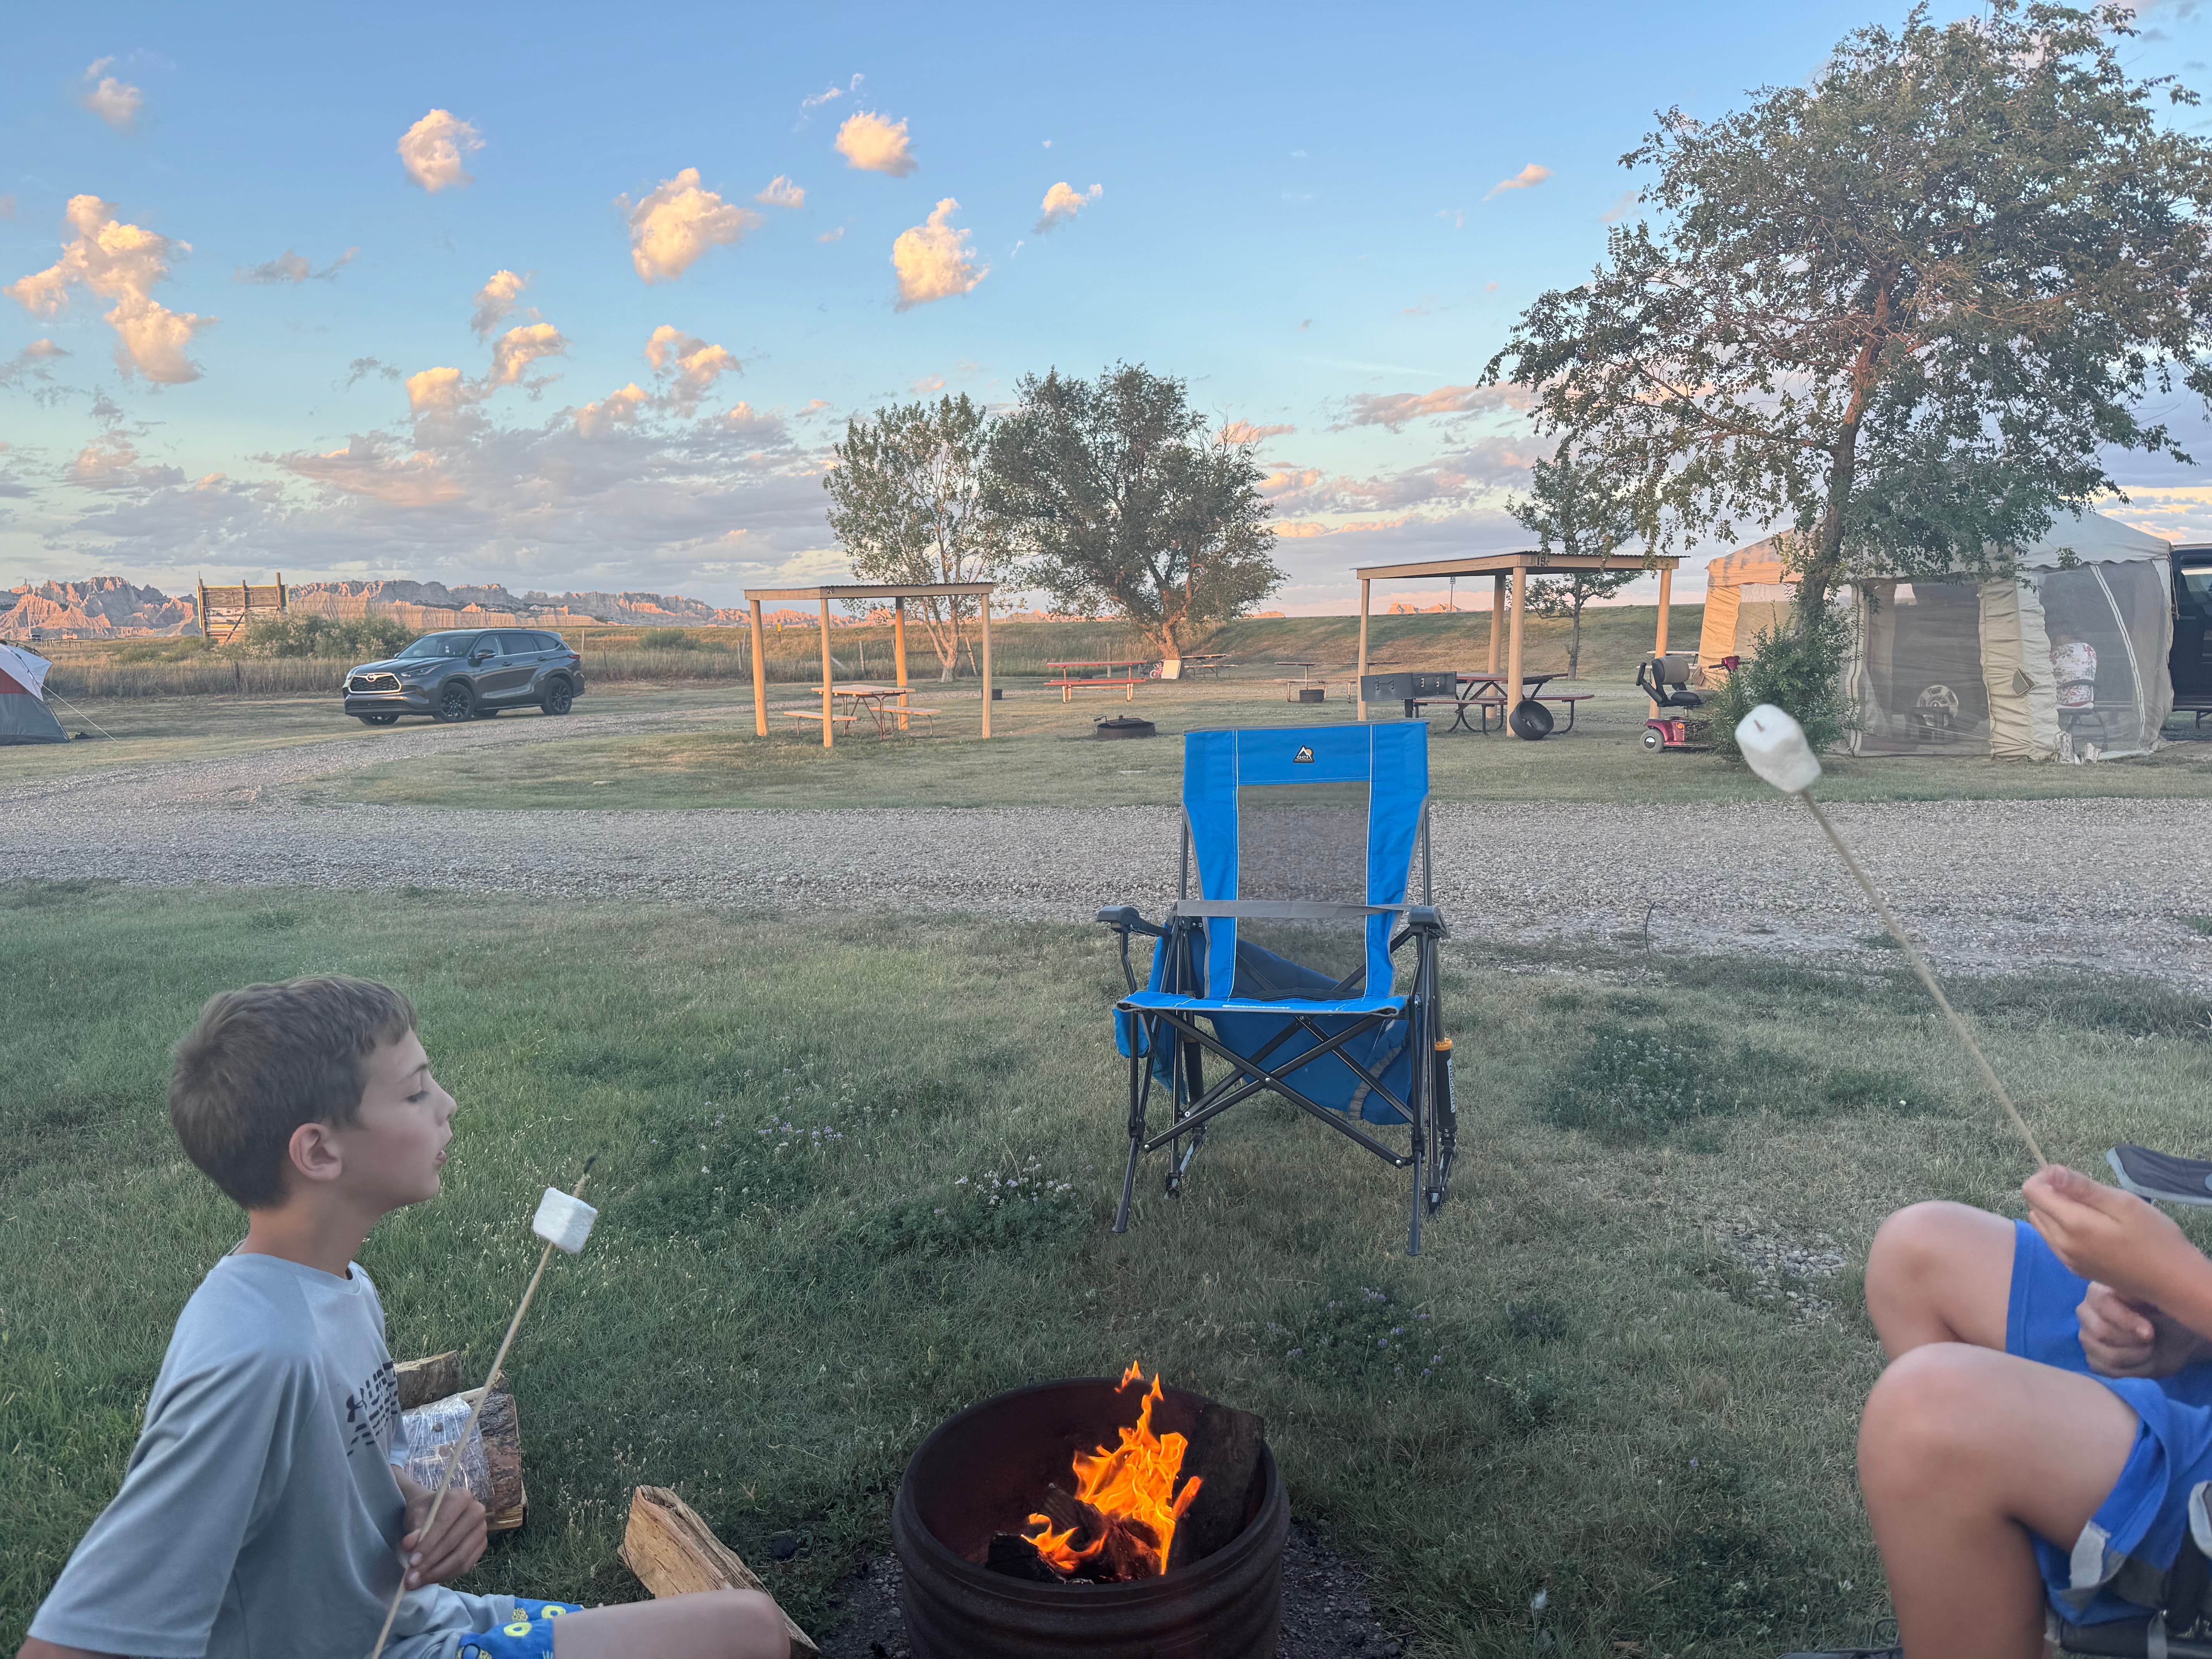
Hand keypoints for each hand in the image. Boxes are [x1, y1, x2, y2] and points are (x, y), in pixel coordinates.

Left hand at [401, 1481, 486, 1588]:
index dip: (428, 1544)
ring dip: (437, 1573)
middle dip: (430, 1563)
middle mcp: (477, 1511)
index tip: (411, 1561)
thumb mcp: (415, 1515)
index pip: (445, 1522)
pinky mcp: (482, 1546)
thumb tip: (409, 1545)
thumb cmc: (425, 1511)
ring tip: (416, 1583)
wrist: (435, 1513)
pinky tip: (429, 1579)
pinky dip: (446, 1575)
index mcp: (461, 1497)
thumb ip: (414, 1529)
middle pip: (454, 1542)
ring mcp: (482, 1530)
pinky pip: (466, 1566)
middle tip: (410, 1578)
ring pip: (461, 1558)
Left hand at [2024, 1164, 2198, 1307]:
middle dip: (2050, 1192)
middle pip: (2035, 1207)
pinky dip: (2061, 1228)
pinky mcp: (2076, 1270)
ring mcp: (2067, 1261)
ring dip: (2055, 1210)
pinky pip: (2054, 1242)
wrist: (2173, 1282)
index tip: (2070, 1176)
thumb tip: (2051, 1171)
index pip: (2032, 1191)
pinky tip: (2090, 1227)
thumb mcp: (2123, 1204)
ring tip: (2091, 1209)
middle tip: (2086, 1192)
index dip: (2045, 1177)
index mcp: (2071, 1225)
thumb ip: (2083, 1188)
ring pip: (2042, 1225)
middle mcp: (2061, 1245)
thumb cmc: (2154, 1238)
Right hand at [2078, 1281, 2207, 1377]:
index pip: (2101, 1302)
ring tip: (2150, 1350)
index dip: (2125, 1320)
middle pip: (2101, 1333)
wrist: (2174, 1339)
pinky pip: (2109, 1372)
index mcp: (2099, 1291)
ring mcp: (2086, 1337)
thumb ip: (2144, 1294)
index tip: (2149, 1333)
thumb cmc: (2166, 1315)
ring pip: (2108, 1356)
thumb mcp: (2160, 1300)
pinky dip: (2133, 1371)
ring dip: (2138, 1357)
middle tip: (2152, 1340)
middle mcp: (2086, 1312)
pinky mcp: (2093, 1359)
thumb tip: (2131, 1296)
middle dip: (2134, 1342)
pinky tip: (2142, 1361)